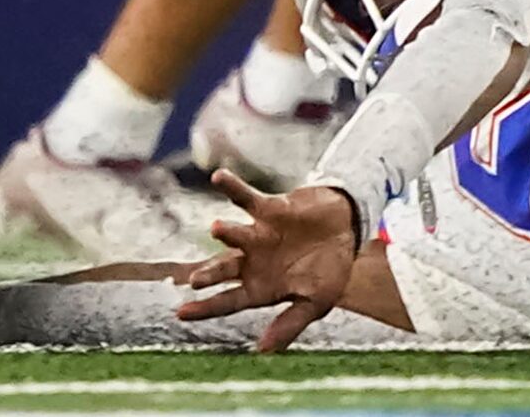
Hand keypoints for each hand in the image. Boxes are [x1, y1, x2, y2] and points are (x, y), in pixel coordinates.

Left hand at [178, 173, 364, 353]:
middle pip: (226, 270)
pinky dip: (234, 188)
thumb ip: (290, 324)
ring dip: (227, 233)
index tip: (180, 313)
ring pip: (236, 236)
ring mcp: (259, 235)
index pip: (228, 301)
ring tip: (218, 229)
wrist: (349, 230)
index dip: (205, 308)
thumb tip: (262, 351)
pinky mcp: (271, 209)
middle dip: (211, 274)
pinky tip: (218, 178)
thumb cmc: (330, 269)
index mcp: (262, 288)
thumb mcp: (316, 303)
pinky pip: (248, 198)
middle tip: (195, 281)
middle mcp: (254, 261)